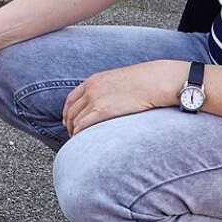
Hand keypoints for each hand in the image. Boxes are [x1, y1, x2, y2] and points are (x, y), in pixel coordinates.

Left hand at [62, 60, 183, 135]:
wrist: (154, 80)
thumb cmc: (144, 83)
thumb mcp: (119, 82)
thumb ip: (109, 91)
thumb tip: (110, 103)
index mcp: (93, 80)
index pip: (71, 99)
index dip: (67, 112)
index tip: (68, 122)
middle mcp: (91, 89)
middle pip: (71, 110)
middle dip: (69, 124)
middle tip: (72, 135)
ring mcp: (95, 99)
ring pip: (75, 120)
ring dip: (74, 132)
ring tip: (78, 141)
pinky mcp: (102, 110)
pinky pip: (82, 125)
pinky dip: (78, 134)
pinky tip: (81, 140)